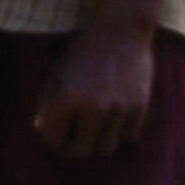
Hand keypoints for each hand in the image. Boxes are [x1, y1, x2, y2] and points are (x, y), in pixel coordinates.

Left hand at [31, 23, 157, 159]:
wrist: (120, 32)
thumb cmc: (81, 55)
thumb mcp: (56, 76)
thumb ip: (49, 106)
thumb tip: (44, 134)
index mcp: (66, 99)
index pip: (52, 139)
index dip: (50, 137)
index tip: (53, 131)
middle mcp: (93, 108)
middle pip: (80, 152)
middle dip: (72, 146)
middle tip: (72, 137)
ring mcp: (119, 110)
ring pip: (106, 149)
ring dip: (97, 141)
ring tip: (93, 126)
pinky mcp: (140, 109)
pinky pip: (128, 137)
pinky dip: (119, 132)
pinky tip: (113, 117)